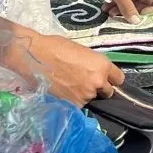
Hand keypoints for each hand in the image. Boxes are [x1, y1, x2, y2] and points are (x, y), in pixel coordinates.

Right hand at [9, 30, 123, 104]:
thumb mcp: (82, 51)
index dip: (112, 79)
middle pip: (107, 92)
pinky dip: (72, 101)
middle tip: (85, 83)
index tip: (105, 79)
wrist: (34, 56)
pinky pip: (78, 105)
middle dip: (99, 89)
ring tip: (68, 86)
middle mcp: (98, 82)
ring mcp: (85, 95)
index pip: (119, 79)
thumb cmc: (55, 47)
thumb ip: (93, 64)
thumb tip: (94, 72)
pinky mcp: (72, 105)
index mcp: (103, 65)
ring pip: (90, 99)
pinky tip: (62, 92)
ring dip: (83, 94)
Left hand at [89, 0, 152, 22]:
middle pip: (145, 3)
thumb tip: (137, 22)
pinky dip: (115, 2)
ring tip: (109, 13)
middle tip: (120, 16)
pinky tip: (105, 7)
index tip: (140, 14)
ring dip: (121, 9)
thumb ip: (128, 8)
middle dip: (134, 12)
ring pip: (131, 1)